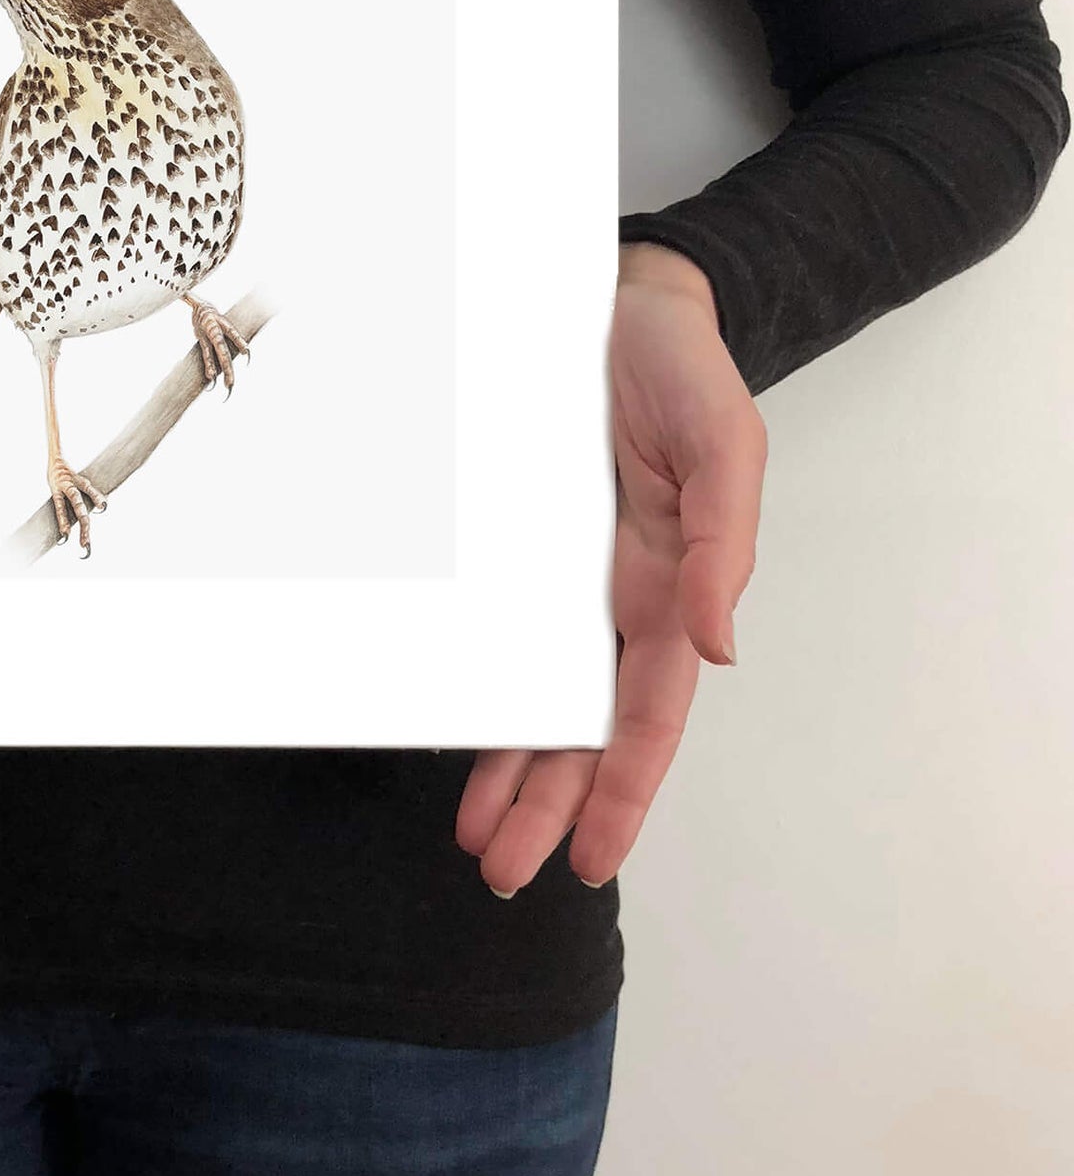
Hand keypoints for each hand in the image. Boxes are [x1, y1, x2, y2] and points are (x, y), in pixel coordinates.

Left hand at [456, 242, 766, 895]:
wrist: (623, 304)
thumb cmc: (685, 374)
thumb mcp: (725, 449)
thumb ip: (725, 546)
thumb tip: (719, 647)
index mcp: (670, 588)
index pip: (645, 716)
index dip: (620, 791)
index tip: (590, 861)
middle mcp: (612, 598)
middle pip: (580, 726)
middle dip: (546, 805)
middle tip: (502, 872)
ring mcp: (560, 577)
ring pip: (533, 694)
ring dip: (506, 768)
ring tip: (470, 832)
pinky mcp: (514, 544)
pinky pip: (492, 626)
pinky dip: (475, 682)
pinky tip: (449, 722)